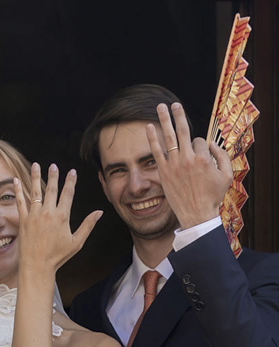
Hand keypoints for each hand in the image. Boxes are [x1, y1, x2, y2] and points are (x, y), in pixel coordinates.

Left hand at [13, 163, 101, 274]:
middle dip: (54, 176)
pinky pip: (20, 202)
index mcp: (62, 217)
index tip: (72, 172)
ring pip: (35, 192)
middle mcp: (48, 213)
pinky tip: (16, 180)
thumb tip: (99, 212)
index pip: (68, 194)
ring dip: (35, 177)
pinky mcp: (23, 220)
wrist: (37, 266)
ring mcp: (34, 215)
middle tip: (53, 166)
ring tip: (36, 165)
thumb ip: (88, 225)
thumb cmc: (57, 256)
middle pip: (52, 189)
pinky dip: (18, 190)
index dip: (71, 181)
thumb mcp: (77, 242)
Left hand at [146, 102, 232, 229]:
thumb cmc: (213, 196)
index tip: (200, 157)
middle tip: (174, 104)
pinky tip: (148, 127)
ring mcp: (174, 165)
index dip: (201, 147)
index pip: (200, 141)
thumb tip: (211, 143)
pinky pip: (157, 151)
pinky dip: (152, 138)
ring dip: (164, 119)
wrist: (196, 214)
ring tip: (160, 107)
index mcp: (204, 158)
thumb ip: (222, 156)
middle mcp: (188, 159)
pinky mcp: (164, 172)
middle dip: (179, 115)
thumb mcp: (226, 176)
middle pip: (183, 130)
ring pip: (169, 137)